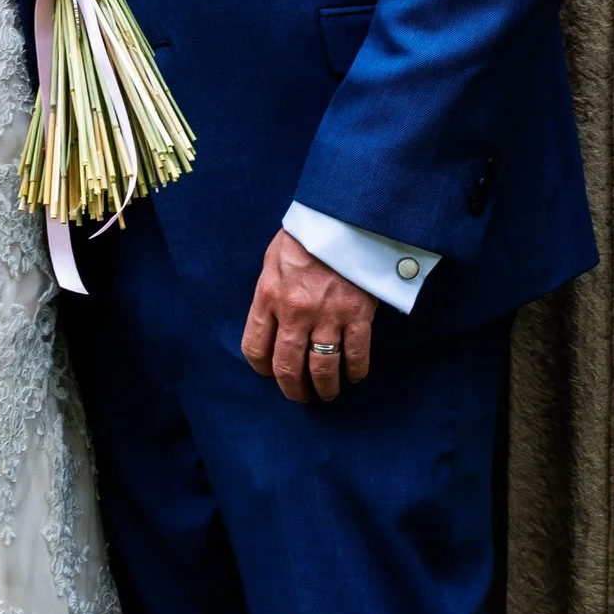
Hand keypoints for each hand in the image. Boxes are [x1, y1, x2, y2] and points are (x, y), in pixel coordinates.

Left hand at [243, 228, 373, 403]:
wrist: (344, 217)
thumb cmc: (306, 236)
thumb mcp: (273, 261)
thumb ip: (269, 294)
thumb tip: (270, 324)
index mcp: (269, 297)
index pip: (255, 348)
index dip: (261, 368)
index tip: (268, 373)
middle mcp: (295, 312)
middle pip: (287, 367)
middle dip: (292, 389)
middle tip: (299, 396)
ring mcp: (328, 316)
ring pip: (322, 367)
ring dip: (324, 387)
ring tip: (326, 394)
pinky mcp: (358, 314)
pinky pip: (356, 354)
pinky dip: (355, 371)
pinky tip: (354, 376)